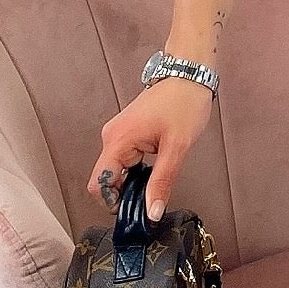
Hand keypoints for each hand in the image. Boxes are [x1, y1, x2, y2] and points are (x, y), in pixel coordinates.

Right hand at [87, 78, 213, 223]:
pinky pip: (123, 162)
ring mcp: (117, 134)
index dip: (114, 203)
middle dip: (124, 195)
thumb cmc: (184, 102)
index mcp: (118, 140)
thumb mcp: (177, 147)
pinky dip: (134, 173)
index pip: (99, 184)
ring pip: (115, 172)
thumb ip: (162, 181)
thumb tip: (152, 211)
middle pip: (105, 180)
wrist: (189, 75)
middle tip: (151, 200)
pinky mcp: (126, 133)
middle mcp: (111, 137)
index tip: (136, 211)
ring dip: (131, 184)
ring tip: (156, 185)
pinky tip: (153, 172)